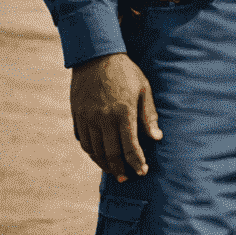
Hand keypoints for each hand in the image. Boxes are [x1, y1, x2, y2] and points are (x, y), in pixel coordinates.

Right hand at [70, 52, 162, 180]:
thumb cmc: (126, 72)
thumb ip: (149, 116)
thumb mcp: (143, 90)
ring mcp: (88, 118)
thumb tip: (157, 138)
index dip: (136, 161)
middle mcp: (103, 118)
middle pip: (111, 152)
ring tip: (114, 171)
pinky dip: (92, 152)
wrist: (96, 57)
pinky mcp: (77, 116)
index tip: (142, 171)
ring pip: (94, 150)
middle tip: (127, 177)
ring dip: (104, 164)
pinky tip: (99, 156)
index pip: (130, 146)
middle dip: (120, 168)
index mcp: (123, 112)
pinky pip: (84, 141)